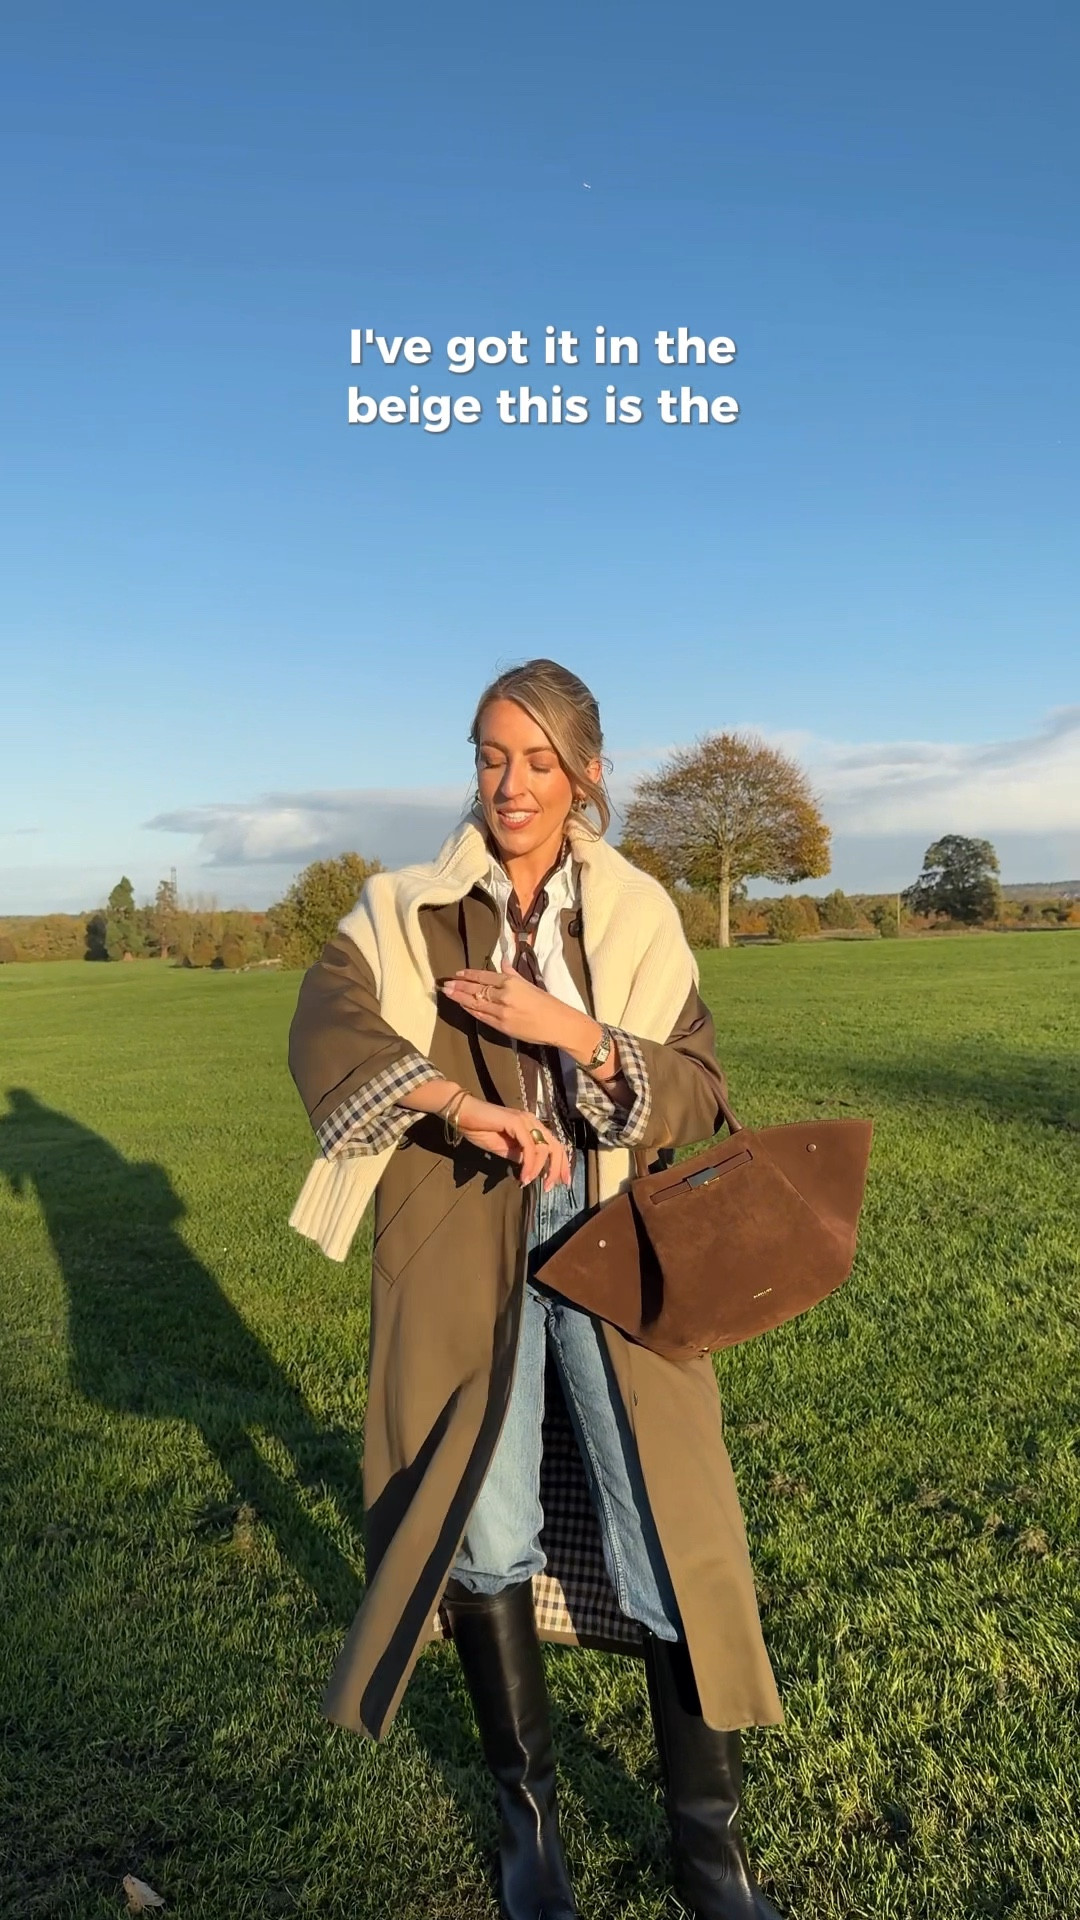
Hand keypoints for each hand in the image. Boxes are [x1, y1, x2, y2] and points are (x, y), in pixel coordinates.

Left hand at [440, 958, 572, 1047]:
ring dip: (460, 998)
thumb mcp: (530, 984)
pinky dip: (470, 1011)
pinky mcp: (502, 1026)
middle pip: (476, 990)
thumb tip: (503, 962)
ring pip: (475, 1003)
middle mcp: (504, 995)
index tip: (457, 973)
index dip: (469, 975)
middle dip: (459, 986)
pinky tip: (462, 1006)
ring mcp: (501, 1012)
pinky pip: (481, 1017)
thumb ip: (513, 973)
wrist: (559, 1024)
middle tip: (445, 984)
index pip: (485, 976)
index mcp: (512, 982)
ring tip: (448, 994)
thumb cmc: (548, 1003)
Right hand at [455, 1096, 570, 1190]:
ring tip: (528, 1182)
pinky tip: (524, 1176)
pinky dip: (529, 1164)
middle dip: (557, 1169)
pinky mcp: (517, 1122)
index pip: (555, 1145)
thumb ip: (520, 1156)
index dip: (562, 1165)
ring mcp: (526, 1120)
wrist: (463, 1114)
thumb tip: (532, 1169)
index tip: (562, 1183)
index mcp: (532, 1127)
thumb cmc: (480, 1129)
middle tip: (550, 1187)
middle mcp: (533, 1122)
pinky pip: (529, 1147)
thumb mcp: (505, 1149)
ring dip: (539, 1169)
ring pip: (544, 1148)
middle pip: (556, 1146)